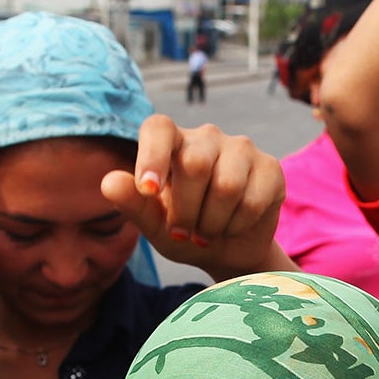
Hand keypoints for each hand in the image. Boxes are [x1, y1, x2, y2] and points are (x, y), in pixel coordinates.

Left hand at [99, 116, 285, 278]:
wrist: (228, 251)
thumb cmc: (184, 232)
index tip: (148, 191)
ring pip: (226, 185)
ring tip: (208, 232)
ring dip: (213, 223)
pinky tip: (234, 226)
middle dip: (186, 211)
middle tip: (185, 233)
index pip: (159, 128)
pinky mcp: (270, 167)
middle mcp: (206, 137)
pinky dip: (238, 225)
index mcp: (171, 143)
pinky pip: (253, 199)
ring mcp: (241, 148)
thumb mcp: (154, 226)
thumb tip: (109, 182)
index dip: (152, 156)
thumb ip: (132, 205)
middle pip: (194, 164)